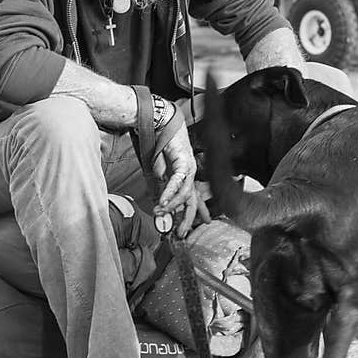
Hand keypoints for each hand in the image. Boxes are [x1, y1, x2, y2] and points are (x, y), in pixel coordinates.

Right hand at [153, 122, 210, 237]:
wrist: (160, 124)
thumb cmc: (160, 145)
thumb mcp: (158, 172)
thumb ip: (160, 188)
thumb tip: (160, 204)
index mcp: (186, 176)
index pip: (193, 199)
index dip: (198, 213)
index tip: (199, 225)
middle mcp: (191, 174)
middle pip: (193, 201)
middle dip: (188, 218)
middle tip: (182, 233)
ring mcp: (189, 169)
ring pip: (185, 194)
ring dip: (172, 206)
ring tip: (160, 213)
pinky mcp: (183, 163)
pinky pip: (177, 182)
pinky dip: (169, 193)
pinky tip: (163, 202)